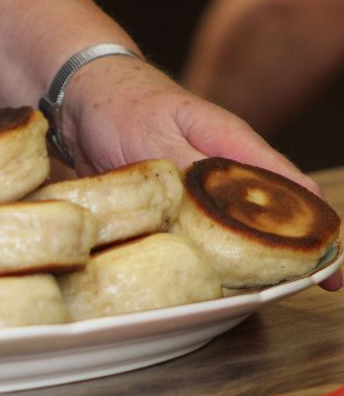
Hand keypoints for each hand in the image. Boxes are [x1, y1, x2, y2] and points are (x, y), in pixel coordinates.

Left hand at [62, 55, 341, 290]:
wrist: (76, 98)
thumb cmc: (120, 104)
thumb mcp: (155, 137)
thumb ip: (188, 170)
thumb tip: (218, 210)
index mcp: (233, 147)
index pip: (292, 191)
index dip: (317, 232)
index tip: (330, 273)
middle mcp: (221, 172)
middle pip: (264, 220)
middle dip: (279, 258)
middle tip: (285, 294)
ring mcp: (193, 191)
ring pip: (225, 234)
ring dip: (234, 265)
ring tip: (241, 298)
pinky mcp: (164, 206)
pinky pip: (188, 238)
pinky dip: (194, 259)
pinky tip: (193, 284)